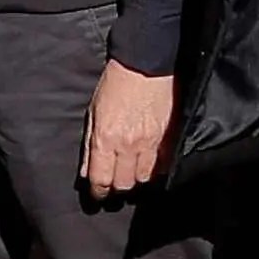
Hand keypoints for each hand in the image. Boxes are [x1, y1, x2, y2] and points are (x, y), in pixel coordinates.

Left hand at [81, 60, 175, 200]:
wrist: (146, 63)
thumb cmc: (115, 85)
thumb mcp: (93, 114)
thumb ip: (89, 146)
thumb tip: (87, 172)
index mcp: (105, 140)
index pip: (101, 180)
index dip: (99, 193)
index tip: (99, 195)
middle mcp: (128, 145)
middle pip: (124, 184)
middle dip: (118, 188)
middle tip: (116, 186)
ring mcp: (152, 141)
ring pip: (146, 177)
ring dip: (138, 179)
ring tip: (134, 175)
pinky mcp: (171, 135)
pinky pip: (164, 163)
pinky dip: (158, 168)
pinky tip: (152, 164)